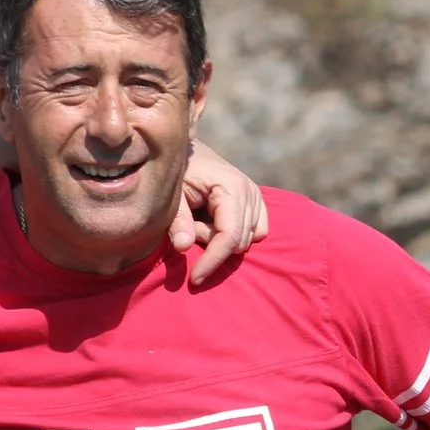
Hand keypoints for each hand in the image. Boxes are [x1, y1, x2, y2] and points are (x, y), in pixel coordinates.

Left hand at [171, 141, 269, 285]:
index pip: (229, 237)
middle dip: (210, 245)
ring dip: (219, 240)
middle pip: (238, 243)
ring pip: (246, 241)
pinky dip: (232, 236)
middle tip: (187, 227)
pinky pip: (255, 234)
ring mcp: (257, 197)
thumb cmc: (177, 170)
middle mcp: (251, 192)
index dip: (212, 261)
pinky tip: (213, 223)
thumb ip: (177, 220)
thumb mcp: (172, 194)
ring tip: (198, 220)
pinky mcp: (257, 203)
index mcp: (233, 188)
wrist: (187, 150)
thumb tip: (183, 248)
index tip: (194, 279)